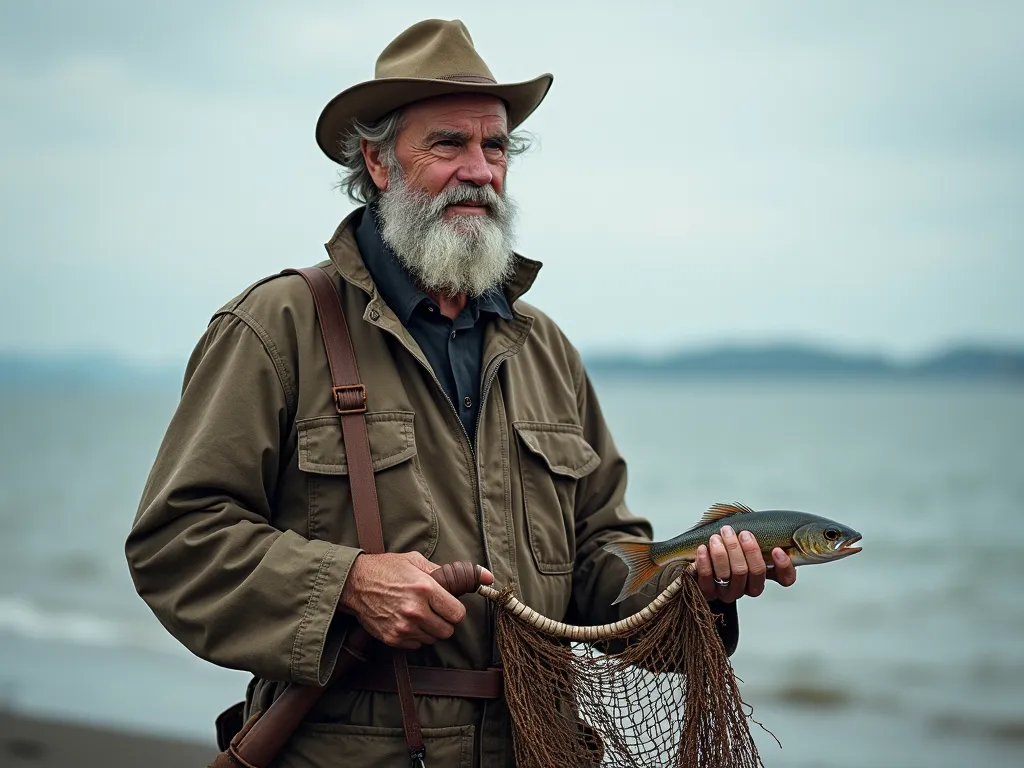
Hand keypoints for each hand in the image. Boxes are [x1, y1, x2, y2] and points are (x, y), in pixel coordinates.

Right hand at [339, 551, 492, 649]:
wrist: (354, 583)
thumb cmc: (387, 569)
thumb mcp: (417, 561)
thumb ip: (451, 572)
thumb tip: (487, 576)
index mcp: (425, 589)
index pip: (457, 614)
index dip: (455, 611)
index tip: (448, 606)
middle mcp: (415, 610)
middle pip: (447, 631)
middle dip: (444, 621)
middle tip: (434, 610)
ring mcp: (403, 627)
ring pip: (432, 639)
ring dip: (429, 629)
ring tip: (417, 613)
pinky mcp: (392, 638)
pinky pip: (416, 645)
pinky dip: (415, 636)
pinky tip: (405, 621)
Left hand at [695, 525, 796, 602]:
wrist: (702, 559)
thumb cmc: (727, 546)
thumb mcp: (747, 539)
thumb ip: (760, 535)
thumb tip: (765, 527)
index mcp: (764, 574)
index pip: (785, 578)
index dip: (784, 566)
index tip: (777, 549)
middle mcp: (748, 587)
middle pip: (754, 572)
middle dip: (747, 550)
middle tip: (740, 533)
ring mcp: (728, 592)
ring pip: (730, 574)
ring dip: (723, 553)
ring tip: (717, 537)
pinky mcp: (709, 592)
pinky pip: (707, 580)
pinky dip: (705, 562)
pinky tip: (703, 548)